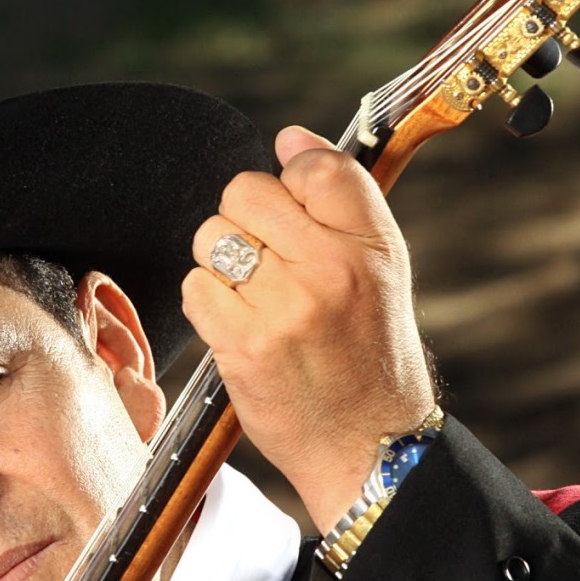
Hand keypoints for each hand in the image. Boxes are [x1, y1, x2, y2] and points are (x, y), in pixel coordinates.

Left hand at [183, 126, 435, 533]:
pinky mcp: (244, 345)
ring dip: (222, 264)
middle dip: (245, 221)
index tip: (294, 211)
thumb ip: (340, 199)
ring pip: (212, 238)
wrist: (368, 444)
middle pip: (245, 193)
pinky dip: (208, 304)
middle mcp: (330, 270)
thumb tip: (288, 135)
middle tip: (269, 262)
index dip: (290, 179)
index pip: (315, 165)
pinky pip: (196, 288)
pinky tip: (240, 326)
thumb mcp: (383, 269)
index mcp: (370, 245)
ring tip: (257, 298)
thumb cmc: (370, 351)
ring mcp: (285, 309)